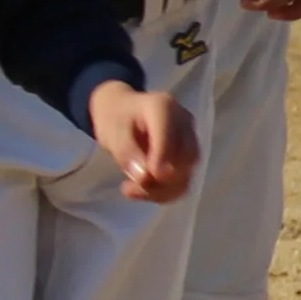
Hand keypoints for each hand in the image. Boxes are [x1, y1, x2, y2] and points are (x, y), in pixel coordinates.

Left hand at [93, 83, 198, 204]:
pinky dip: (165, 191)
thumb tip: (144, 177)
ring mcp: (190, 137)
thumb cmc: (115, 117)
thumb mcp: (111, 131)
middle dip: (161, 181)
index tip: (143, 181)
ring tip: (134, 191)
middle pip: (186, 159)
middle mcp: (184, 122)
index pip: (169, 137)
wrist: (121, 109)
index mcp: (163, 108)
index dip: (160, 161)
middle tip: (129, 188)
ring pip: (187, 173)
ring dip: (163, 190)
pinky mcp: (189, 153)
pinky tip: (145, 191)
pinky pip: (184, 178)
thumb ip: (126, 151)